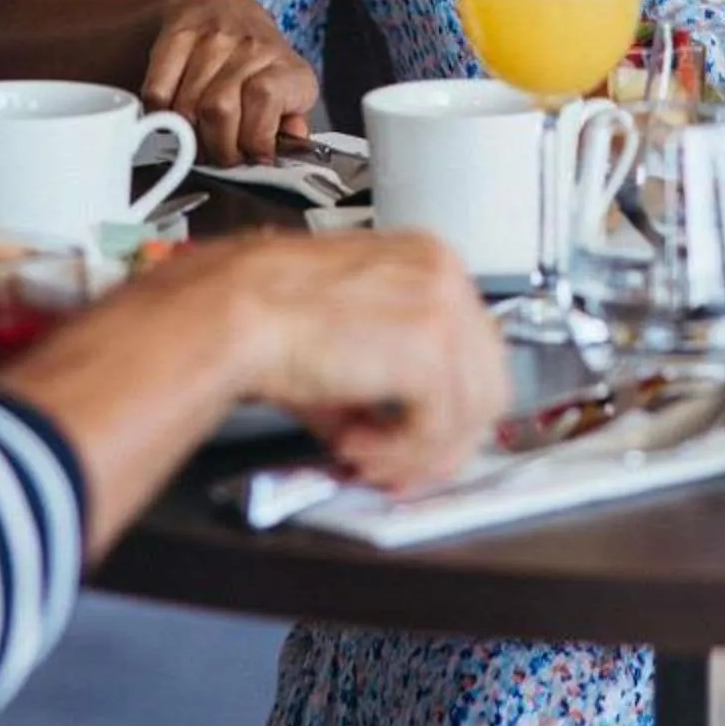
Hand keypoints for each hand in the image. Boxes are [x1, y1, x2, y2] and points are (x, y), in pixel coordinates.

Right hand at [143, 0, 319, 164]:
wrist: (224, 8)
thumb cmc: (259, 66)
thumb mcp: (289, 94)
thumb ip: (291, 126)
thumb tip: (290, 152)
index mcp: (287, 67)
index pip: (265, 99)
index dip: (255, 138)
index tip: (252, 155)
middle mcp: (252, 46)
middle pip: (219, 110)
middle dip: (216, 147)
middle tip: (219, 155)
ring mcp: (212, 37)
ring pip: (187, 106)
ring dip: (189, 135)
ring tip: (198, 137)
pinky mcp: (177, 34)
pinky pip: (157, 92)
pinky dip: (161, 115)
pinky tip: (175, 116)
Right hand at [199, 233, 507, 491]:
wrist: (239, 309)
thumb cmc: (271, 314)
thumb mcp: (351, 336)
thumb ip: (395, 382)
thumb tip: (412, 441)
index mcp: (429, 261)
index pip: (475, 349)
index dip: (448, 408)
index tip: (417, 442)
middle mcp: (446, 277)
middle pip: (485, 383)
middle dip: (441, 440)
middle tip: (396, 464)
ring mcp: (444, 310)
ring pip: (468, 413)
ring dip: (414, 451)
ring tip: (360, 453)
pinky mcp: (430, 350)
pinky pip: (437, 428)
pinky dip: (398, 452)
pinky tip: (352, 443)